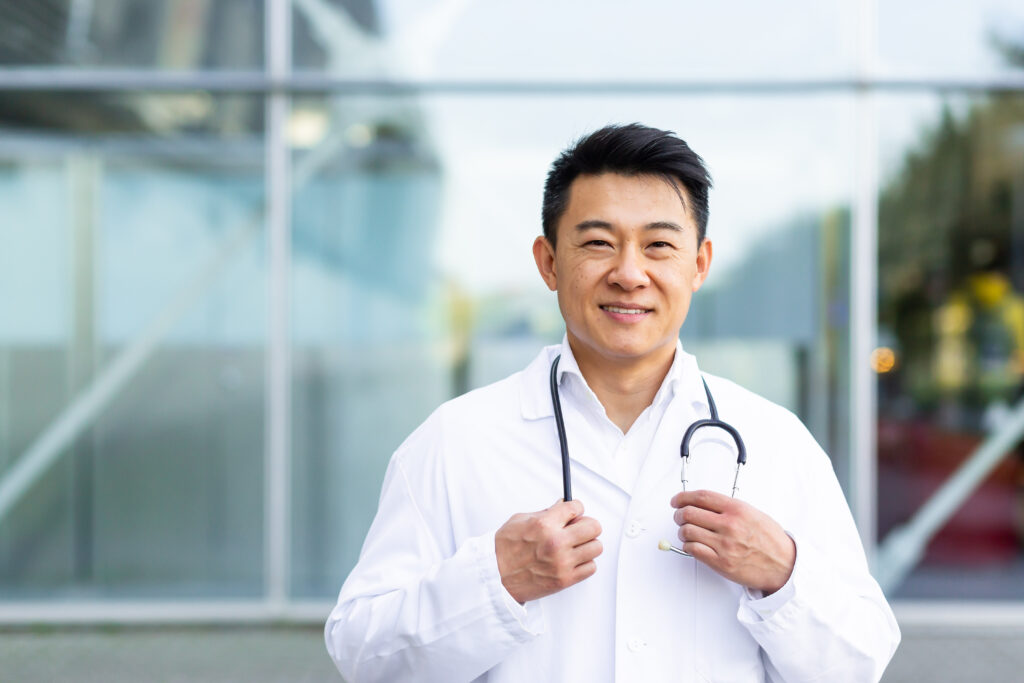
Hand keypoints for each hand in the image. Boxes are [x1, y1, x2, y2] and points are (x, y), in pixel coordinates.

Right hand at [495, 500, 602, 603]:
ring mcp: (563, 562)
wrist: (495, 578)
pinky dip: (585, 563)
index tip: (573, 512)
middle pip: (593, 527)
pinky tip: (573, 560)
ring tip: (575, 546)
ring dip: (587, 545)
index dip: (576, 508)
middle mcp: (556, 542)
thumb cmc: (503, 550)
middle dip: (587, 525)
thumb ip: (544, 513)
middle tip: (578, 528)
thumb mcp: (519, 520)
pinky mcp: (565, 579)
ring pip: (596, 547)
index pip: (577, 507)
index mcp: (544, 524)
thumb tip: (562, 506)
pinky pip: (591, 567)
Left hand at [670, 490, 794, 594]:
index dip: (683, 497)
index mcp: (737, 509)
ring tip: (687, 532)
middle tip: (679, 516)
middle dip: (678, 514)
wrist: (784, 565)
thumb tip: (703, 503)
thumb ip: (728, 507)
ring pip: (687, 531)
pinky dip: (688, 546)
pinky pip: (692, 549)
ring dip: (682, 531)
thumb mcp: (752, 513)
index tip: (676, 500)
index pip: (701, 496)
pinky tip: (693, 545)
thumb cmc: (770, 540)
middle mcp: (729, 525)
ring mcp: (724, 544)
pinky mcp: (720, 562)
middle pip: (689, 513)